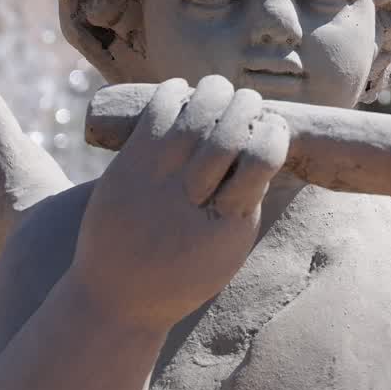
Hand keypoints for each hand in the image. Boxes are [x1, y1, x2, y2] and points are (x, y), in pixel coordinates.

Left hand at [70, 75, 289, 328]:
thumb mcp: (228, 248)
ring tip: (219, 91)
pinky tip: (182, 92)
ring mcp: (156, 180)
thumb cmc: (182, 274)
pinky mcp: (127, 167)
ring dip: (214, 91)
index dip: (272, 132)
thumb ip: (245, 201)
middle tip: (248, 102)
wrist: (118, 299)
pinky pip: (155, 112)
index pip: (263, 155)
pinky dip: (174, 92)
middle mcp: (193, 198)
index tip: (271, 126)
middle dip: (246, 104)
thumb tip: (263, 143)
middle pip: (230, 128)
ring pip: (195, 112)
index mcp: (229, 223)